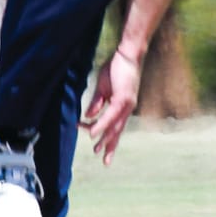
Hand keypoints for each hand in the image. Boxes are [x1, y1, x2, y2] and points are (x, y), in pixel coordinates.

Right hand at [80, 46, 142, 164]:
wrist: (126, 54)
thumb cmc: (115, 69)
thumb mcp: (103, 89)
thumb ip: (97, 103)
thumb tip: (89, 117)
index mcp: (122, 107)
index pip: (114, 127)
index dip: (107, 139)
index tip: (95, 147)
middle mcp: (126, 108)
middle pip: (117, 131)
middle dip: (111, 147)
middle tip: (105, 162)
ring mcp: (126, 104)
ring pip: (114, 126)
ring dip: (105, 139)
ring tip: (97, 151)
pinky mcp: (122, 98)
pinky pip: (110, 115)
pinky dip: (102, 125)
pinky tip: (93, 133)